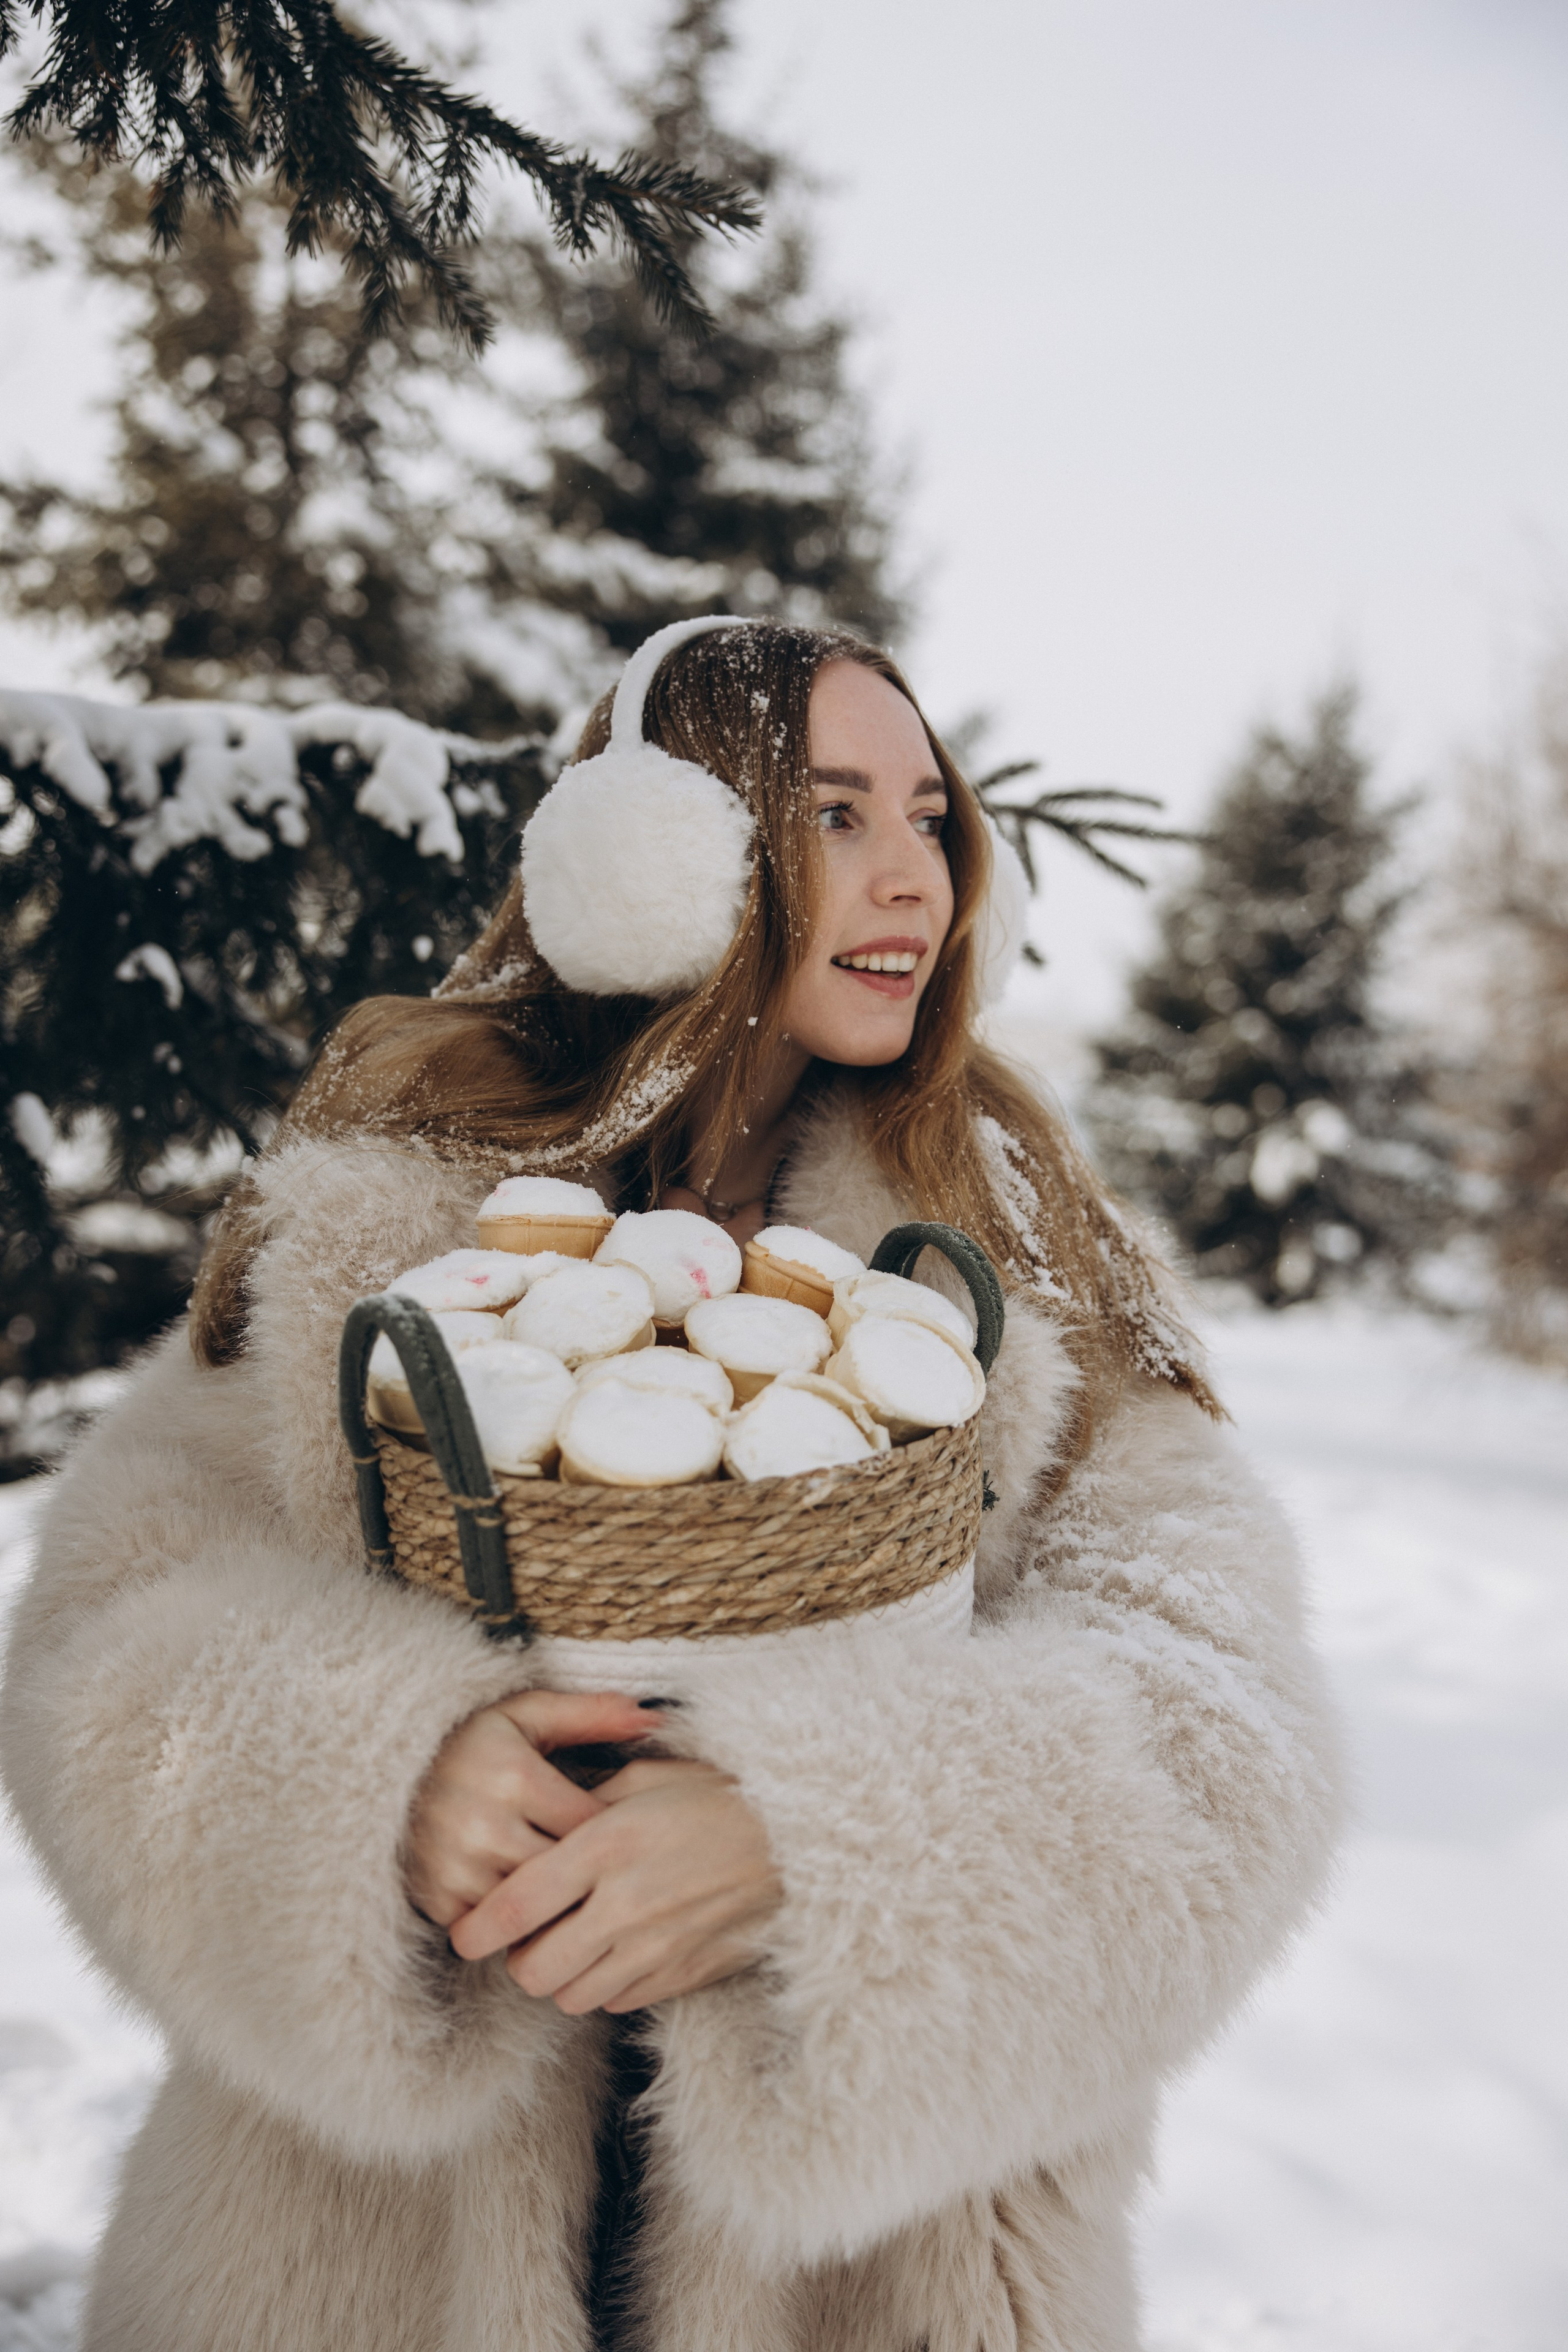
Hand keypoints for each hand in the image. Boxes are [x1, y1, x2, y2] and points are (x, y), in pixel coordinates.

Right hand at [404, 1688, 656, 1927]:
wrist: (388, 1772)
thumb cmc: (475, 1742)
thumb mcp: (529, 1715)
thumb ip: (592, 1714)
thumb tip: (652, 1716)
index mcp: (514, 1776)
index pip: (591, 1825)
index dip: (616, 1834)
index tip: (627, 1835)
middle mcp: (484, 1824)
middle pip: (567, 1873)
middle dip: (592, 1877)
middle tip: (615, 1876)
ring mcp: (457, 1867)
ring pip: (534, 1908)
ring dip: (557, 1906)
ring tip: (578, 1895)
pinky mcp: (438, 1899)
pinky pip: (498, 1928)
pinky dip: (517, 1924)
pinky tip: (533, 1909)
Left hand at [449, 1756, 782, 2013]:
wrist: (799, 1840)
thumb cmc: (718, 1795)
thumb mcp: (647, 1777)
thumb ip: (587, 1800)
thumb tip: (542, 1816)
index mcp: (607, 1846)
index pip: (517, 1906)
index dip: (477, 1928)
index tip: (464, 1933)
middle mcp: (625, 1905)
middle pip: (533, 1970)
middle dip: (519, 1959)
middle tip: (528, 1934)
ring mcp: (656, 1949)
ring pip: (570, 1996)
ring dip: (561, 1976)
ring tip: (574, 1941)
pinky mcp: (682, 1975)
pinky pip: (616, 2002)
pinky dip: (605, 1984)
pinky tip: (619, 1949)